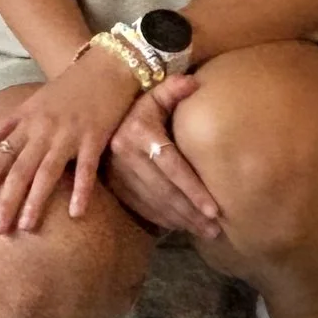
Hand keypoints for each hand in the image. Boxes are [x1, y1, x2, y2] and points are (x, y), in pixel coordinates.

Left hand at [0, 47, 142, 235]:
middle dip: (6, 200)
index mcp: (27, 123)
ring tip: (26, 226)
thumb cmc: (68, 87)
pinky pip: (86, 169)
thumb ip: (7, 124)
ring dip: (36, 200)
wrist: (104, 67)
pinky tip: (77, 213)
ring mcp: (68, 136)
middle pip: (20, 170)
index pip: (0, 159)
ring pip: (48, 172)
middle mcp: (43, 131)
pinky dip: (81, 190)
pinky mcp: (94, 138)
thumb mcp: (31, 101)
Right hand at [101, 76, 218, 239]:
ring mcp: (116, 173)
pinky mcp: (113, 186)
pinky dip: (162, 220)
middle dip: (190, 212)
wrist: (101, 115)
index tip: (213, 209)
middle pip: (164, 190)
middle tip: (215, 229)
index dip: (192, 189)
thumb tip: (194, 84)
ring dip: (180, 220)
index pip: (170, 165)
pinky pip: (141, 207)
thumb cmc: (138, 103)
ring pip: (153, 203)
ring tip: (205, 232)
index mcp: (137, 132)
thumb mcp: (154, 92)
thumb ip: (173, 88)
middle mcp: (124, 155)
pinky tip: (181, 226)